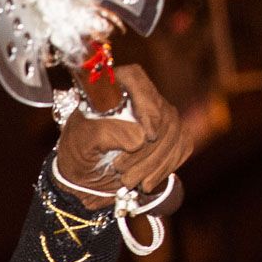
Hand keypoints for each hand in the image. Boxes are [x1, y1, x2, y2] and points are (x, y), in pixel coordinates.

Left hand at [55, 66, 189, 208]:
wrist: (85, 175)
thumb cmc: (79, 152)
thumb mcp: (81, 141)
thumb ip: (104, 132)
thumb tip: (140, 138)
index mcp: (111, 86)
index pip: (135, 79)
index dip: (146, 106)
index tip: (147, 136)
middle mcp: (140, 94)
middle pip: (160, 112)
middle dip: (144, 149)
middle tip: (120, 170)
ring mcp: (160, 113)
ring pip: (175, 132)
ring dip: (153, 164)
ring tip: (128, 181)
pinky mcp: (173, 133)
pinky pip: (183, 146)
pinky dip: (165, 168)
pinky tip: (146, 182)